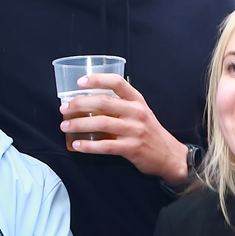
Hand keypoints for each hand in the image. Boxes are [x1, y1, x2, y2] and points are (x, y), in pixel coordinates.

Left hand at [59, 73, 188, 183]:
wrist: (170, 156)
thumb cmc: (150, 133)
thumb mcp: (141, 112)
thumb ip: (121, 105)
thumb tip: (90, 102)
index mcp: (137, 101)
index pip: (117, 82)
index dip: (97, 79)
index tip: (80, 82)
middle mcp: (136, 113)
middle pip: (103, 102)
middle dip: (79, 104)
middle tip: (64, 108)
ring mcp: (135, 131)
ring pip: (101, 123)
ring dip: (79, 124)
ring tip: (65, 126)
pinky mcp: (132, 148)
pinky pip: (105, 146)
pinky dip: (88, 146)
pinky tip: (77, 145)